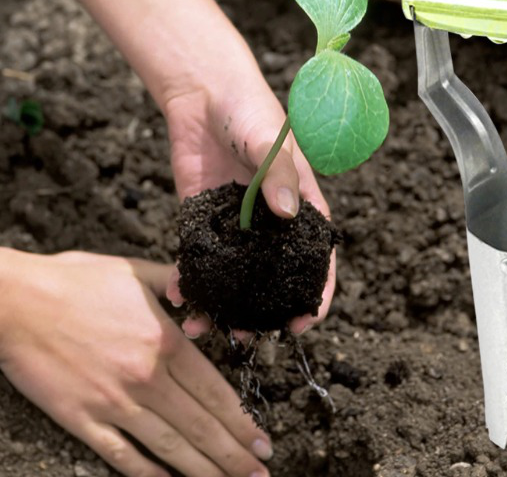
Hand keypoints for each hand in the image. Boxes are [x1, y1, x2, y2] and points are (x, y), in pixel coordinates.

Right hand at [0, 249, 273, 476]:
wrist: (17, 302)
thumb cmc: (77, 281)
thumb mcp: (136, 271)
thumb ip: (175, 281)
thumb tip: (199, 286)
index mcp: (166, 341)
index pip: (216, 392)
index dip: (242, 420)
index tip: (262, 440)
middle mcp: (147, 378)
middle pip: (200, 426)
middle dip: (233, 454)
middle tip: (259, 475)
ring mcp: (114, 403)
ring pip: (169, 447)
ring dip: (203, 470)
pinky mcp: (81, 419)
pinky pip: (121, 455)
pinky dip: (146, 473)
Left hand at [163, 77, 335, 337]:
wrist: (204, 93)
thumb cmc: (250, 110)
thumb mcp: (270, 140)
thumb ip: (280, 174)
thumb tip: (287, 213)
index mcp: (299, 204)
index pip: (316, 256)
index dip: (316, 292)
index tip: (305, 323)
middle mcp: (269, 221)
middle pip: (273, 276)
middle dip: (264, 311)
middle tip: (249, 337)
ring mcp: (235, 223)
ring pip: (234, 275)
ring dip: (223, 304)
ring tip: (208, 328)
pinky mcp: (202, 218)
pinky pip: (198, 257)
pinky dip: (189, 279)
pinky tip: (179, 295)